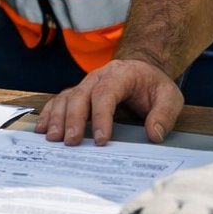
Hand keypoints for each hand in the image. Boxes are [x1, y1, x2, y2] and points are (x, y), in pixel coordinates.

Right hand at [36, 58, 183, 145]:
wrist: (142, 71)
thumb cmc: (154, 86)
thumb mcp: (170, 97)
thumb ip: (164, 115)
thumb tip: (153, 134)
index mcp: (120, 74)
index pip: (106, 94)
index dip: (101, 116)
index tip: (101, 140)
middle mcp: (98, 76)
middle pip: (80, 95)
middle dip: (73, 119)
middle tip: (71, 142)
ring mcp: (85, 84)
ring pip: (66, 97)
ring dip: (57, 118)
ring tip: (53, 138)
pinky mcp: (78, 93)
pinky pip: (59, 101)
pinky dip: (49, 114)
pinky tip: (42, 128)